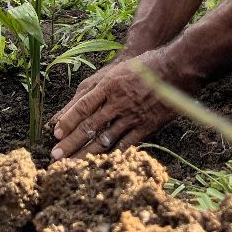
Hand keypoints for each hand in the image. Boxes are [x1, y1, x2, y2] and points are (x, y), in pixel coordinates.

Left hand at [49, 50, 182, 158]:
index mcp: (109, 84)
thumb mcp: (118, 70)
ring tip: (73, 165)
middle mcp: (118, 101)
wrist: (176, 68)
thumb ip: (99, 87)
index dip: (68, 122)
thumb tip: (77, 103)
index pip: (82, 106)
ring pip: (105, 139)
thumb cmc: (145, 65)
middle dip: (71, 143)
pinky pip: (126, 144)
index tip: (55, 134)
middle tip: (56, 157)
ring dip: (87, 153)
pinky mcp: (147, 125)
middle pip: (90, 126)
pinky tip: (102, 163)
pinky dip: (113, 154)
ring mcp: (133, 115)